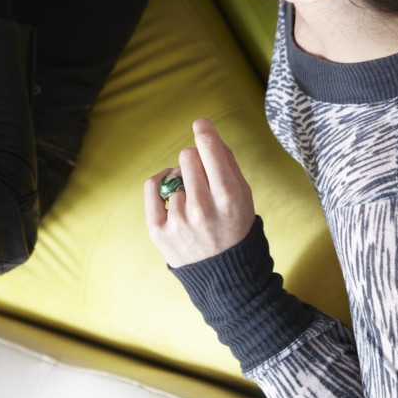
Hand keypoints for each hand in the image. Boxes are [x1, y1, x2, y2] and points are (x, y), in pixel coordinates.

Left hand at [144, 118, 255, 267]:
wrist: (223, 274)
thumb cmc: (235, 227)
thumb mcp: (245, 195)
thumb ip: (228, 163)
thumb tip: (209, 134)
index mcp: (228, 196)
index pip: (209, 148)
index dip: (204, 130)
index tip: (201, 123)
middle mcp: (202, 207)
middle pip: (187, 156)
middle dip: (195, 161)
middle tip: (203, 178)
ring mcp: (178, 219)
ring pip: (172, 173)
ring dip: (182, 181)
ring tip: (193, 201)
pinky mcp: (158, 229)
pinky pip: (152, 186)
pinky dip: (160, 183)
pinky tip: (171, 191)